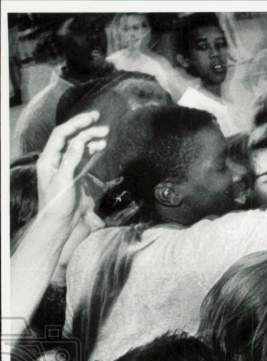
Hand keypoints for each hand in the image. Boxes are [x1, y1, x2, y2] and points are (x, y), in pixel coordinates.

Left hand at [36, 110, 108, 226]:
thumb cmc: (57, 205)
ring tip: (105, 136)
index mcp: (49, 159)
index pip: (62, 135)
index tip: (92, 118)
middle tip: (103, 125)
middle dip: (86, 130)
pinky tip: (101, 148)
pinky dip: (93, 152)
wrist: (61, 225)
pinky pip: (84, 159)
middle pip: (71, 139)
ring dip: (92, 140)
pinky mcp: (76, 177)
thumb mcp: (63, 181)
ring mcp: (67, 168)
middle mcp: (57, 160)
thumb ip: (71, 160)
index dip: (76, 124)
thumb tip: (80, 141)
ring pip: (79, 148)